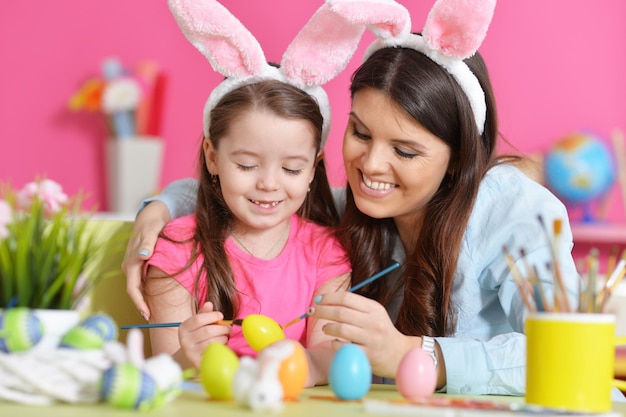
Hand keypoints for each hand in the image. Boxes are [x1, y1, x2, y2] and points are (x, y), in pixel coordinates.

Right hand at [121, 201, 170, 319]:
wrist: (151, 215)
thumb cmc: (153, 223)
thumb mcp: (152, 231)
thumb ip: (148, 243)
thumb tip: (144, 255)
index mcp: (131, 263)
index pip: (132, 289)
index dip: (139, 303)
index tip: (147, 315)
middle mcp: (129, 266)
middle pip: (134, 291)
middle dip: (142, 306)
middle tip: (154, 320)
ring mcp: (133, 266)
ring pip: (137, 287)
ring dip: (144, 299)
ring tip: (156, 312)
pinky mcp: (138, 264)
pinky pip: (140, 281)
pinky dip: (146, 290)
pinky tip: (156, 298)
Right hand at [178, 302, 231, 368]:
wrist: (190, 357)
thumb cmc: (198, 337)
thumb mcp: (198, 324)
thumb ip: (204, 314)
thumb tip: (209, 304)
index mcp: (184, 327)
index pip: (198, 319)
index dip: (212, 316)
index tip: (221, 316)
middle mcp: (184, 340)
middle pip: (208, 331)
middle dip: (222, 328)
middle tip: (229, 328)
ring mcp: (190, 352)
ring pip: (212, 342)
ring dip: (223, 338)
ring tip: (224, 337)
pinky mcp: (198, 362)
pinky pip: (214, 352)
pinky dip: (221, 347)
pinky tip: (221, 345)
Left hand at [309, 291, 417, 377]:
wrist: (399, 354)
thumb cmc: (380, 332)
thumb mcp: (374, 314)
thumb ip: (355, 306)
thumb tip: (326, 299)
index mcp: (374, 308)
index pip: (346, 297)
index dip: (328, 297)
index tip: (317, 300)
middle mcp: (374, 322)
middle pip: (340, 312)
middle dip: (322, 310)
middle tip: (312, 311)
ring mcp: (371, 339)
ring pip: (341, 329)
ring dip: (327, 327)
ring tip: (325, 328)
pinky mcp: (368, 355)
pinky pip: (344, 347)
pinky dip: (334, 343)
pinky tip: (334, 342)